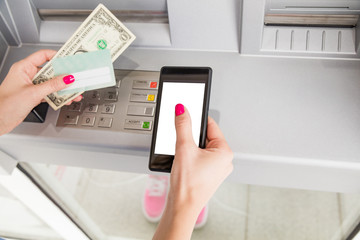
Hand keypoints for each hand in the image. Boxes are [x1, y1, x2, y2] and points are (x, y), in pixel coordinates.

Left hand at [0, 49, 81, 134]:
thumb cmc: (6, 105)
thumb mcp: (33, 93)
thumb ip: (52, 85)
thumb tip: (67, 78)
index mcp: (24, 68)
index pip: (43, 56)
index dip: (57, 56)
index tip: (69, 60)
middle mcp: (28, 75)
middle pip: (50, 71)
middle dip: (64, 76)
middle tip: (75, 78)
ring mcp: (31, 86)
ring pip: (51, 84)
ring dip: (63, 89)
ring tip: (74, 92)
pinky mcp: (34, 96)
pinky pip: (50, 93)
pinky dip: (58, 96)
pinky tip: (65, 99)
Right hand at [153, 104, 232, 239]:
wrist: (182, 207)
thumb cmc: (188, 186)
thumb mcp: (184, 148)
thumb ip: (183, 125)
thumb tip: (182, 110)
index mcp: (225, 152)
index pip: (211, 125)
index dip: (196, 120)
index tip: (186, 116)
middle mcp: (224, 160)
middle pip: (205, 137)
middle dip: (192, 137)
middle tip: (183, 143)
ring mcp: (217, 169)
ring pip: (202, 148)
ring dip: (191, 148)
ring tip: (183, 157)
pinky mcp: (209, 175)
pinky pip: (201, 159)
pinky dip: (191, 157)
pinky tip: (184, 164)